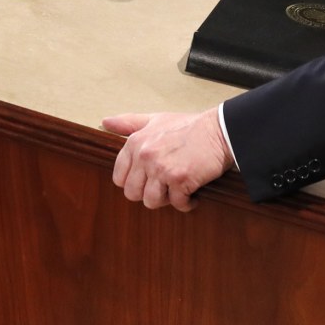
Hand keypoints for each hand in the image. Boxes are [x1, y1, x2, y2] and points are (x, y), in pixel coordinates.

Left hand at [102, 109, 233, 212]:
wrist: (219, 130)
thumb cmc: (189, 127)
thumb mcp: (155, 120)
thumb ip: (129, 123)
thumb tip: (105, 122)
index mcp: (135, 143)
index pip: (120, 178)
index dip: (135, 182)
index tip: (149, 180)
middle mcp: (145, 156)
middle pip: (133, 193)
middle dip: (150, 193)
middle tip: (166, 186)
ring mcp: (161, 168)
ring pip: (152, 201)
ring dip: (168, 199)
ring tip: (178, 189)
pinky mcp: (180, 179)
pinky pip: (177, 204)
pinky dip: (187, 203)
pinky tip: (192, 194)